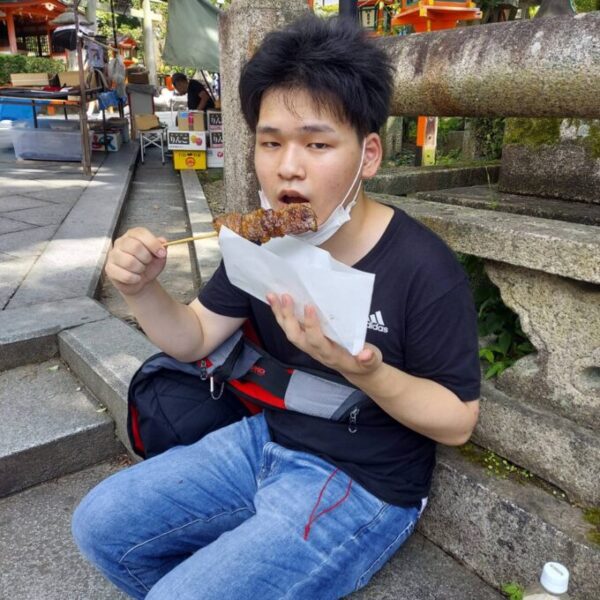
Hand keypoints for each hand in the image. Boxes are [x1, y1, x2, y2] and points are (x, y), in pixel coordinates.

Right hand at [105, 227, 166, 296]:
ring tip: (141, 269)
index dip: (153, 244)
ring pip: (129, 261)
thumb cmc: (149, 265)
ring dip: (140, 269)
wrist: (141, 281)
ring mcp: (113, 255)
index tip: (162, 254)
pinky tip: (136, 277)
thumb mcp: (159, 256)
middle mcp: (121, 242)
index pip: (141, 233)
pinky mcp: (109, 268)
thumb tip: (163, 241)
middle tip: (148, 263)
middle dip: (146, 258)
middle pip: (135, 246)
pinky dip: (135, 279)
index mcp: (133, 235)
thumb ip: (162, 247)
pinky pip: (125, 275)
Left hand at [267, 293, 382, 377]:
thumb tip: (367, 354)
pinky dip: (282, 315)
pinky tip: (276, 301)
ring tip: (272, 295)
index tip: (309, 306)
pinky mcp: (306, 339)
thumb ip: (369, 359)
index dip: (311, 325)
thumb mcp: (371, 363)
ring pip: (289, 331)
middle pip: (295, 335)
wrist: (356, 370)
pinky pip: (291, 327)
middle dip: (288, 317)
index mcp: (330, 354)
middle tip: (284, 296)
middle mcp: (314, 350)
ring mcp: (308, 345)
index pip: (316, 340)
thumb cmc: (363, 363)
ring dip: (280, 314)